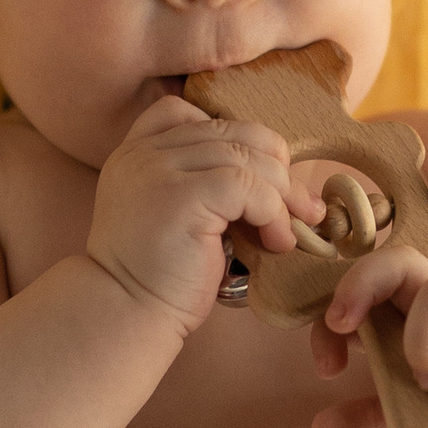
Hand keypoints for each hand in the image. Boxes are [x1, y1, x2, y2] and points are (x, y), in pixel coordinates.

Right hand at [86, 96, 321, 332]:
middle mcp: (144, 153)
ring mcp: (159, 170)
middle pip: (231, 131)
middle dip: (276, 166)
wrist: (126, 315)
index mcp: (136, 152)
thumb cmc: (158, 276)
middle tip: (301, 206)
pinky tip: (275, 241)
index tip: (257, 178)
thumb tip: (274, 170)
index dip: (236, 136)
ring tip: (289, 231)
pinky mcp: (181, 197)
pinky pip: (248, 186)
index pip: (188, 112)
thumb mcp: (171, 213)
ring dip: (282, 193)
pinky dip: (273, 212)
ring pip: (246, 157)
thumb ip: (199, 181)